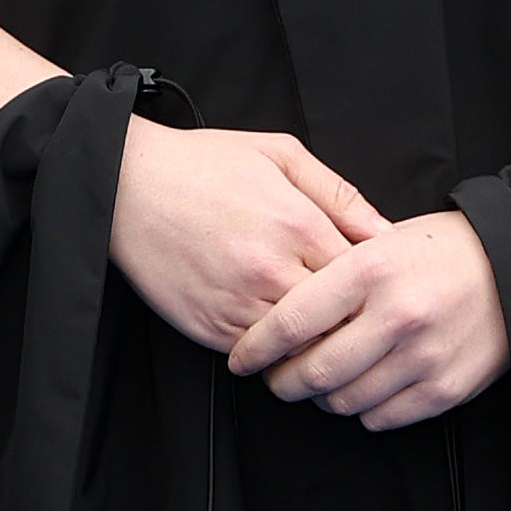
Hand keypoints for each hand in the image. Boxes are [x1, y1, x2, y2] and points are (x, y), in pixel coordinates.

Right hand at [109, 121, 384, 352]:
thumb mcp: (280, 155)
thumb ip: (339, 194)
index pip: (363, 278)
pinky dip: (273, 350)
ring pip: (301, 345)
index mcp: (297, 224)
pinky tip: (278, 332)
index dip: (374, 286)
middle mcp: (270, 269)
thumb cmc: (203, 165)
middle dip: (351, 319)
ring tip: (319, 328)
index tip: (375, 287)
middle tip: (357, 317)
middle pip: (338, 318)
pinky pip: (258, 355)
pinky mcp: (209, 327)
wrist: (125, 185)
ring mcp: (238, 303)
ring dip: (313, 341)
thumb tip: (385, 232)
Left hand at [229, 206, 508, 429]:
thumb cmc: (439, 251)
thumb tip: (276, 319)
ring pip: (343, 401)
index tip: (242, 358)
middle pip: (312, 372)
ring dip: (322, 398)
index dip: (255, 348)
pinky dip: (363, 409)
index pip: (291, 322)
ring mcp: (424, 355)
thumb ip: (331, 276)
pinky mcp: (446, 388)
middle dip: (282, 382)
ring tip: (322, 381)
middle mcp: (397, 314)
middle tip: (276, 378)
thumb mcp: (379, 240)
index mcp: (371, 269)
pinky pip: (381, 418)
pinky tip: (365, 386)